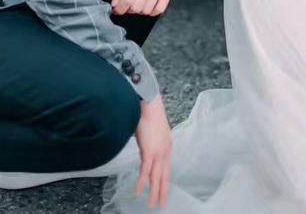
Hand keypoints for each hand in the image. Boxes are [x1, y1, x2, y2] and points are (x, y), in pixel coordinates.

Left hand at [112, 0, 174, 16]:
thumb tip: (115, 5)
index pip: (127, 0)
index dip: (119, 8)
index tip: (117, 9)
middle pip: (137, 7)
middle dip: (128, 9)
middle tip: (127, 3)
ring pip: (147, 10)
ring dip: (139, 10)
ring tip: (137, 1)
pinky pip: (160, 9)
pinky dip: (152, 11)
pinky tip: (148, 4)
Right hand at [135, 94, 171, 208]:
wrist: (149, 103)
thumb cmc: (148, 112)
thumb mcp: (152, 130)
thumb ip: (150, 141)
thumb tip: (145, 147)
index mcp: (167, 145)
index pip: (166, 168)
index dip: (164, 180)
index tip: (163, 190)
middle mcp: (165, 151)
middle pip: (164, 176)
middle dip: (162, 191)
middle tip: (161, 205)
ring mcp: (158, 152)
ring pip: (156, 177)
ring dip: (154, 192)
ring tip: (152, 205)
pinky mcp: (149, 151)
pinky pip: (145, 171)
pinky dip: (142, 182)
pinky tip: (139, 192)